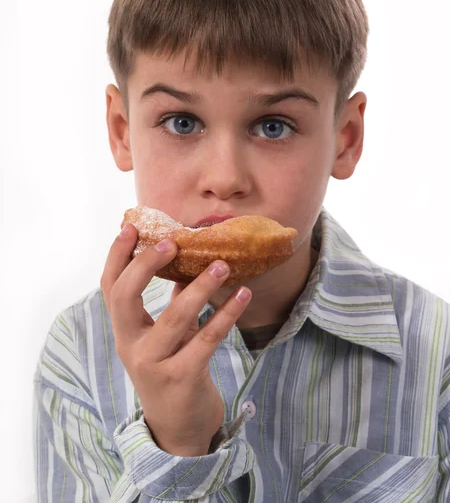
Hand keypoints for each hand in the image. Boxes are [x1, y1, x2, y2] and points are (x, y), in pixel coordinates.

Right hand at [100, 223, 251, 456]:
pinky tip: (242, 296)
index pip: (110, 288)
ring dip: (200, 287)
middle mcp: (131, 346)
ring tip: (223, 265)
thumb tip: (190, 264)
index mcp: (125, 331)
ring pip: (174, 317)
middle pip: (125, 297)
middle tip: (173, 242)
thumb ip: (172, 304)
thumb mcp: (166, 337)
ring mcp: (154, 364)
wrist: (179, 431)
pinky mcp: (182, 378)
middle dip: (146, 265)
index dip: (117, 256)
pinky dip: (226, 314)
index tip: (132, 228)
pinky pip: (207, 339)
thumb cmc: (172, 373)